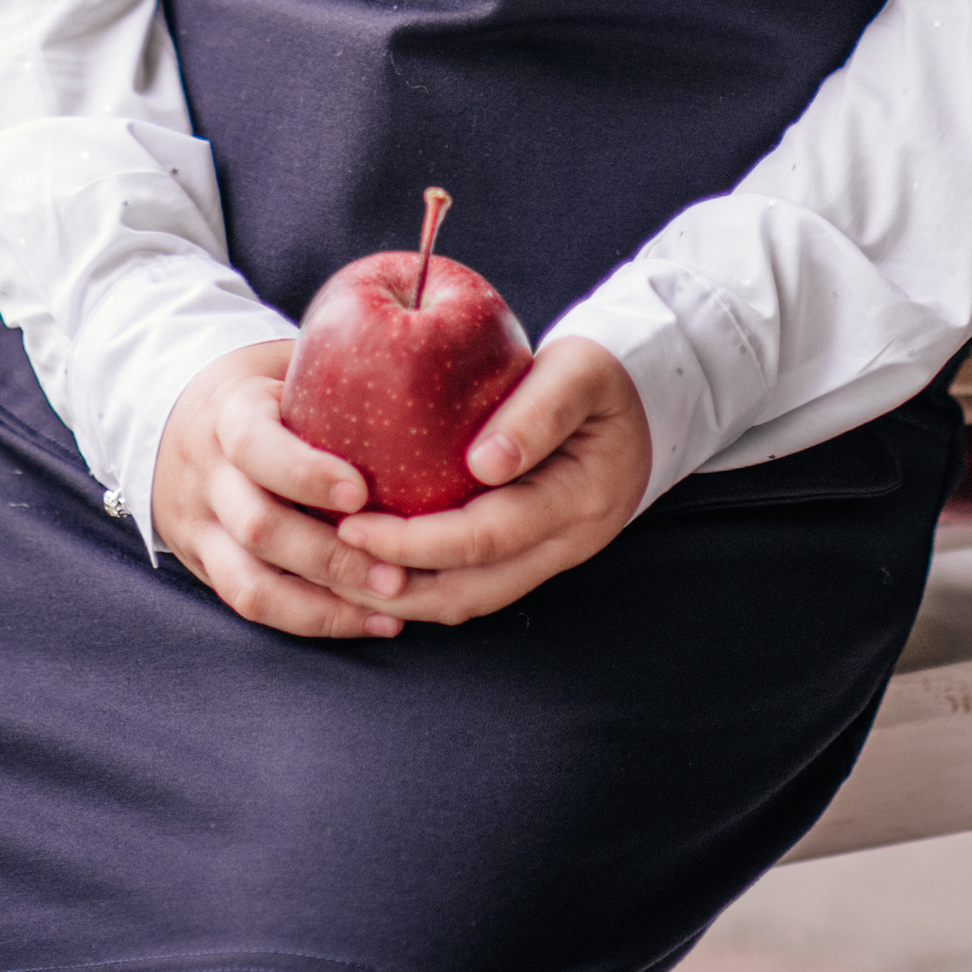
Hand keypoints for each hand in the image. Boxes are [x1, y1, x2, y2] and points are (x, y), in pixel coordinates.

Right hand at [151, 342, 411, 640]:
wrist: (173, 417)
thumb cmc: (262, 388)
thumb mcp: (284, 364)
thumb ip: (338, 370)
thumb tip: (427, 363)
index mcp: (227, 414)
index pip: (253, 445)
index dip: (305, 473)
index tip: (360, 493)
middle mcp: (207, 474)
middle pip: (257, 527)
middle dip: (330, 556)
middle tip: (396, 572)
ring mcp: (201, 527)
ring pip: (250, 584)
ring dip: (324, 605)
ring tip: (392, 608)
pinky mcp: (206, 565)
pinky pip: (252, 606)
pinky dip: (312, 620)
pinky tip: (369, 620)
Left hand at [332, 339, 652, 625]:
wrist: (643, 405)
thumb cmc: (602, 376)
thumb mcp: (581, 370)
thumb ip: (539, 410)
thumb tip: (484, 463)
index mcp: (579, 499)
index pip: (486, 537)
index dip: (415, 540)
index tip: (352, 524)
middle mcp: (566, 544)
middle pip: (471, 589)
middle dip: (395, 585)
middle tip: (328, 560)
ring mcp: (549, 559)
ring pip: (468, 601)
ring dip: (403, 598)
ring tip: (338, 575)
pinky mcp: (529, 558)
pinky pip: (470, 587)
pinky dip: (421, 586)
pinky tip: (375, 566)